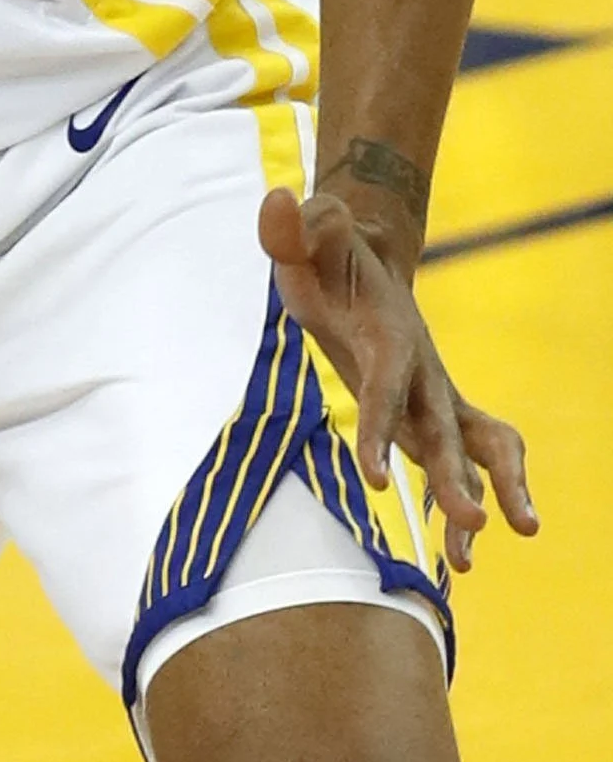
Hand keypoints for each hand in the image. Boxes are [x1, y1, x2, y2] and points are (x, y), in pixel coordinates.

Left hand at [262, 184, 537, 576]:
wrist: (362, 256)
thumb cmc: (323, 253)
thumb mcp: (304, 237)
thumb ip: (291, 227)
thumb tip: (278, 201)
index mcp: (392, 336)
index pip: (388, 389)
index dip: (380, 429)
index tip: (371, 478)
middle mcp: (424, 372)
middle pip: (453, 431)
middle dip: (465, 479)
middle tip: (481, 527)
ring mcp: (431, 395)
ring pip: (476, 452)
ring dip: (483, 499)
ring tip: (470, 560)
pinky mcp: (427, 413)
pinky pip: (459, 463)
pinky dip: (462, 504)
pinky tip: (458, 558)